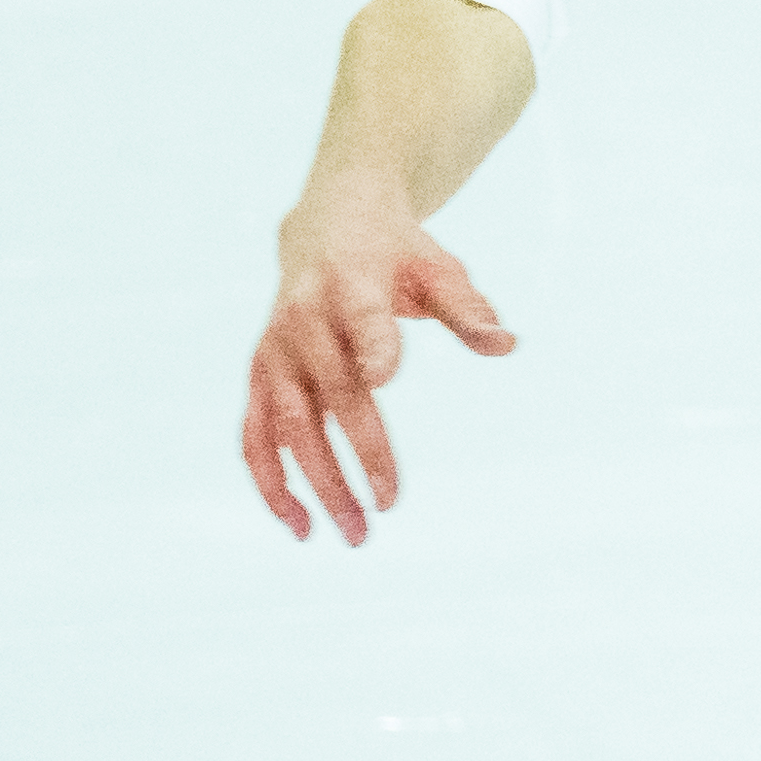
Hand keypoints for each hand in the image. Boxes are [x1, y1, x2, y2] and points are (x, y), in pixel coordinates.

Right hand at [241, 189, 515, 544]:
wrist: (324, 227)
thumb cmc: (394, 254)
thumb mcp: (436, 266)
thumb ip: (466, 307)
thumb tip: (506, 344)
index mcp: (351, 285)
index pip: (363, 319)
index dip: (372, 346)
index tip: (385, 379)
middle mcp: (304, 320)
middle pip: (330, 393)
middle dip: (357, 452)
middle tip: (388, 507)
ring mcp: (275, 351)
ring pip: (286, 425)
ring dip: (316, 482)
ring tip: (351, 534)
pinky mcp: (259, 375)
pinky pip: (254, 434)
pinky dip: (269, 482)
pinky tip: (299, 524)